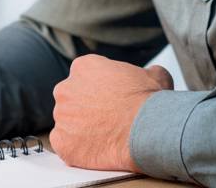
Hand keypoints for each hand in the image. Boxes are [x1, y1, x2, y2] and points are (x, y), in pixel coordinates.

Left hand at [50, 55, 173, 171]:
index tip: (110, 100)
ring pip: (67, 123)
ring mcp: (61, 117)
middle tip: (106, 119)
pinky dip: (76, 148)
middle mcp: (65, 89)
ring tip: (105, 136)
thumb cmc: (149, 101)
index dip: (98, 89)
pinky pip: (64, 144)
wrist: (147, 129)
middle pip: (71, 99)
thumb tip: (151, 73)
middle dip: (85, 108)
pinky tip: (95, 148)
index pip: (84, 77)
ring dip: (80, 129)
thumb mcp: (154, 75)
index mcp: (83, 67)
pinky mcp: (62, 142)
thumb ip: (145, 71)